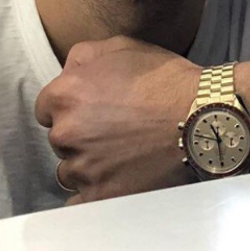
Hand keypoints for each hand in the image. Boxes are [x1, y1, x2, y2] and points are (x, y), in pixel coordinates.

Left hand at [35, 35, 200, 204]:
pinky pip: (80, 203)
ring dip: (88, 165)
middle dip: (81, 136)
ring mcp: (83, 168)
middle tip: (114, 132)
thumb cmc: (167, 80)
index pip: (46, 108)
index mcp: (66, 95)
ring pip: (70, 171)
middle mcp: (66, 132)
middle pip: (59, 140)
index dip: (70, 108)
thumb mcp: (123, 47)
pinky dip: (91, 195)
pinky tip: (110, 185)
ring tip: (122, 157)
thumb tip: (68, 71)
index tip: (93, 111)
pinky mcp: (102, 195)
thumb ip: (83, 57)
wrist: (203, 115)